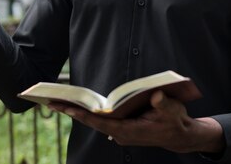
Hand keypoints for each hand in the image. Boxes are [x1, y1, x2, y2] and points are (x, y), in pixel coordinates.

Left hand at [50, 91, 223, 153]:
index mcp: (128, 131)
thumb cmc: (175, 121)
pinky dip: (88, 112)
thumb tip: (156, 95)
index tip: (65, 107)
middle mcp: (120, 133)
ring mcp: (120, 132)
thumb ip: (164, 104)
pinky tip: (77, 104)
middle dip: (71, 111)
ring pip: (94, 121)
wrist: (180, 135)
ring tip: (57, 101)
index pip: (99, 122)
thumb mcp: (174, 111)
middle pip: (91, 121)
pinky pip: (100, 120)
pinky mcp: (121, 128)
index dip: (82, 114)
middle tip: (49, 101)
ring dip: (77, 111)